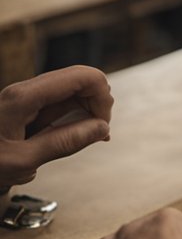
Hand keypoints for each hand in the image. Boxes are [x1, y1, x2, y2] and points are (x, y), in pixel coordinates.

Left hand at [0, 66, 113, 187]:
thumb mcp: (22, 161)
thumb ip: (64, 142)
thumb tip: (102, 128)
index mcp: (25, 97)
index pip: (83, 76)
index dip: (102, 97)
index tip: (102, 125)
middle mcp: (26, 91)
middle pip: (80, 80)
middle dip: (97, 103)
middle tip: (98, 134)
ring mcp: (25, 98)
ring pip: (71, 91)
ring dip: (87, 110)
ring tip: (88, 137)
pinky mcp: (24, 108)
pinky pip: (58, 104)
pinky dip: (73, 117)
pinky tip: (74, 135)